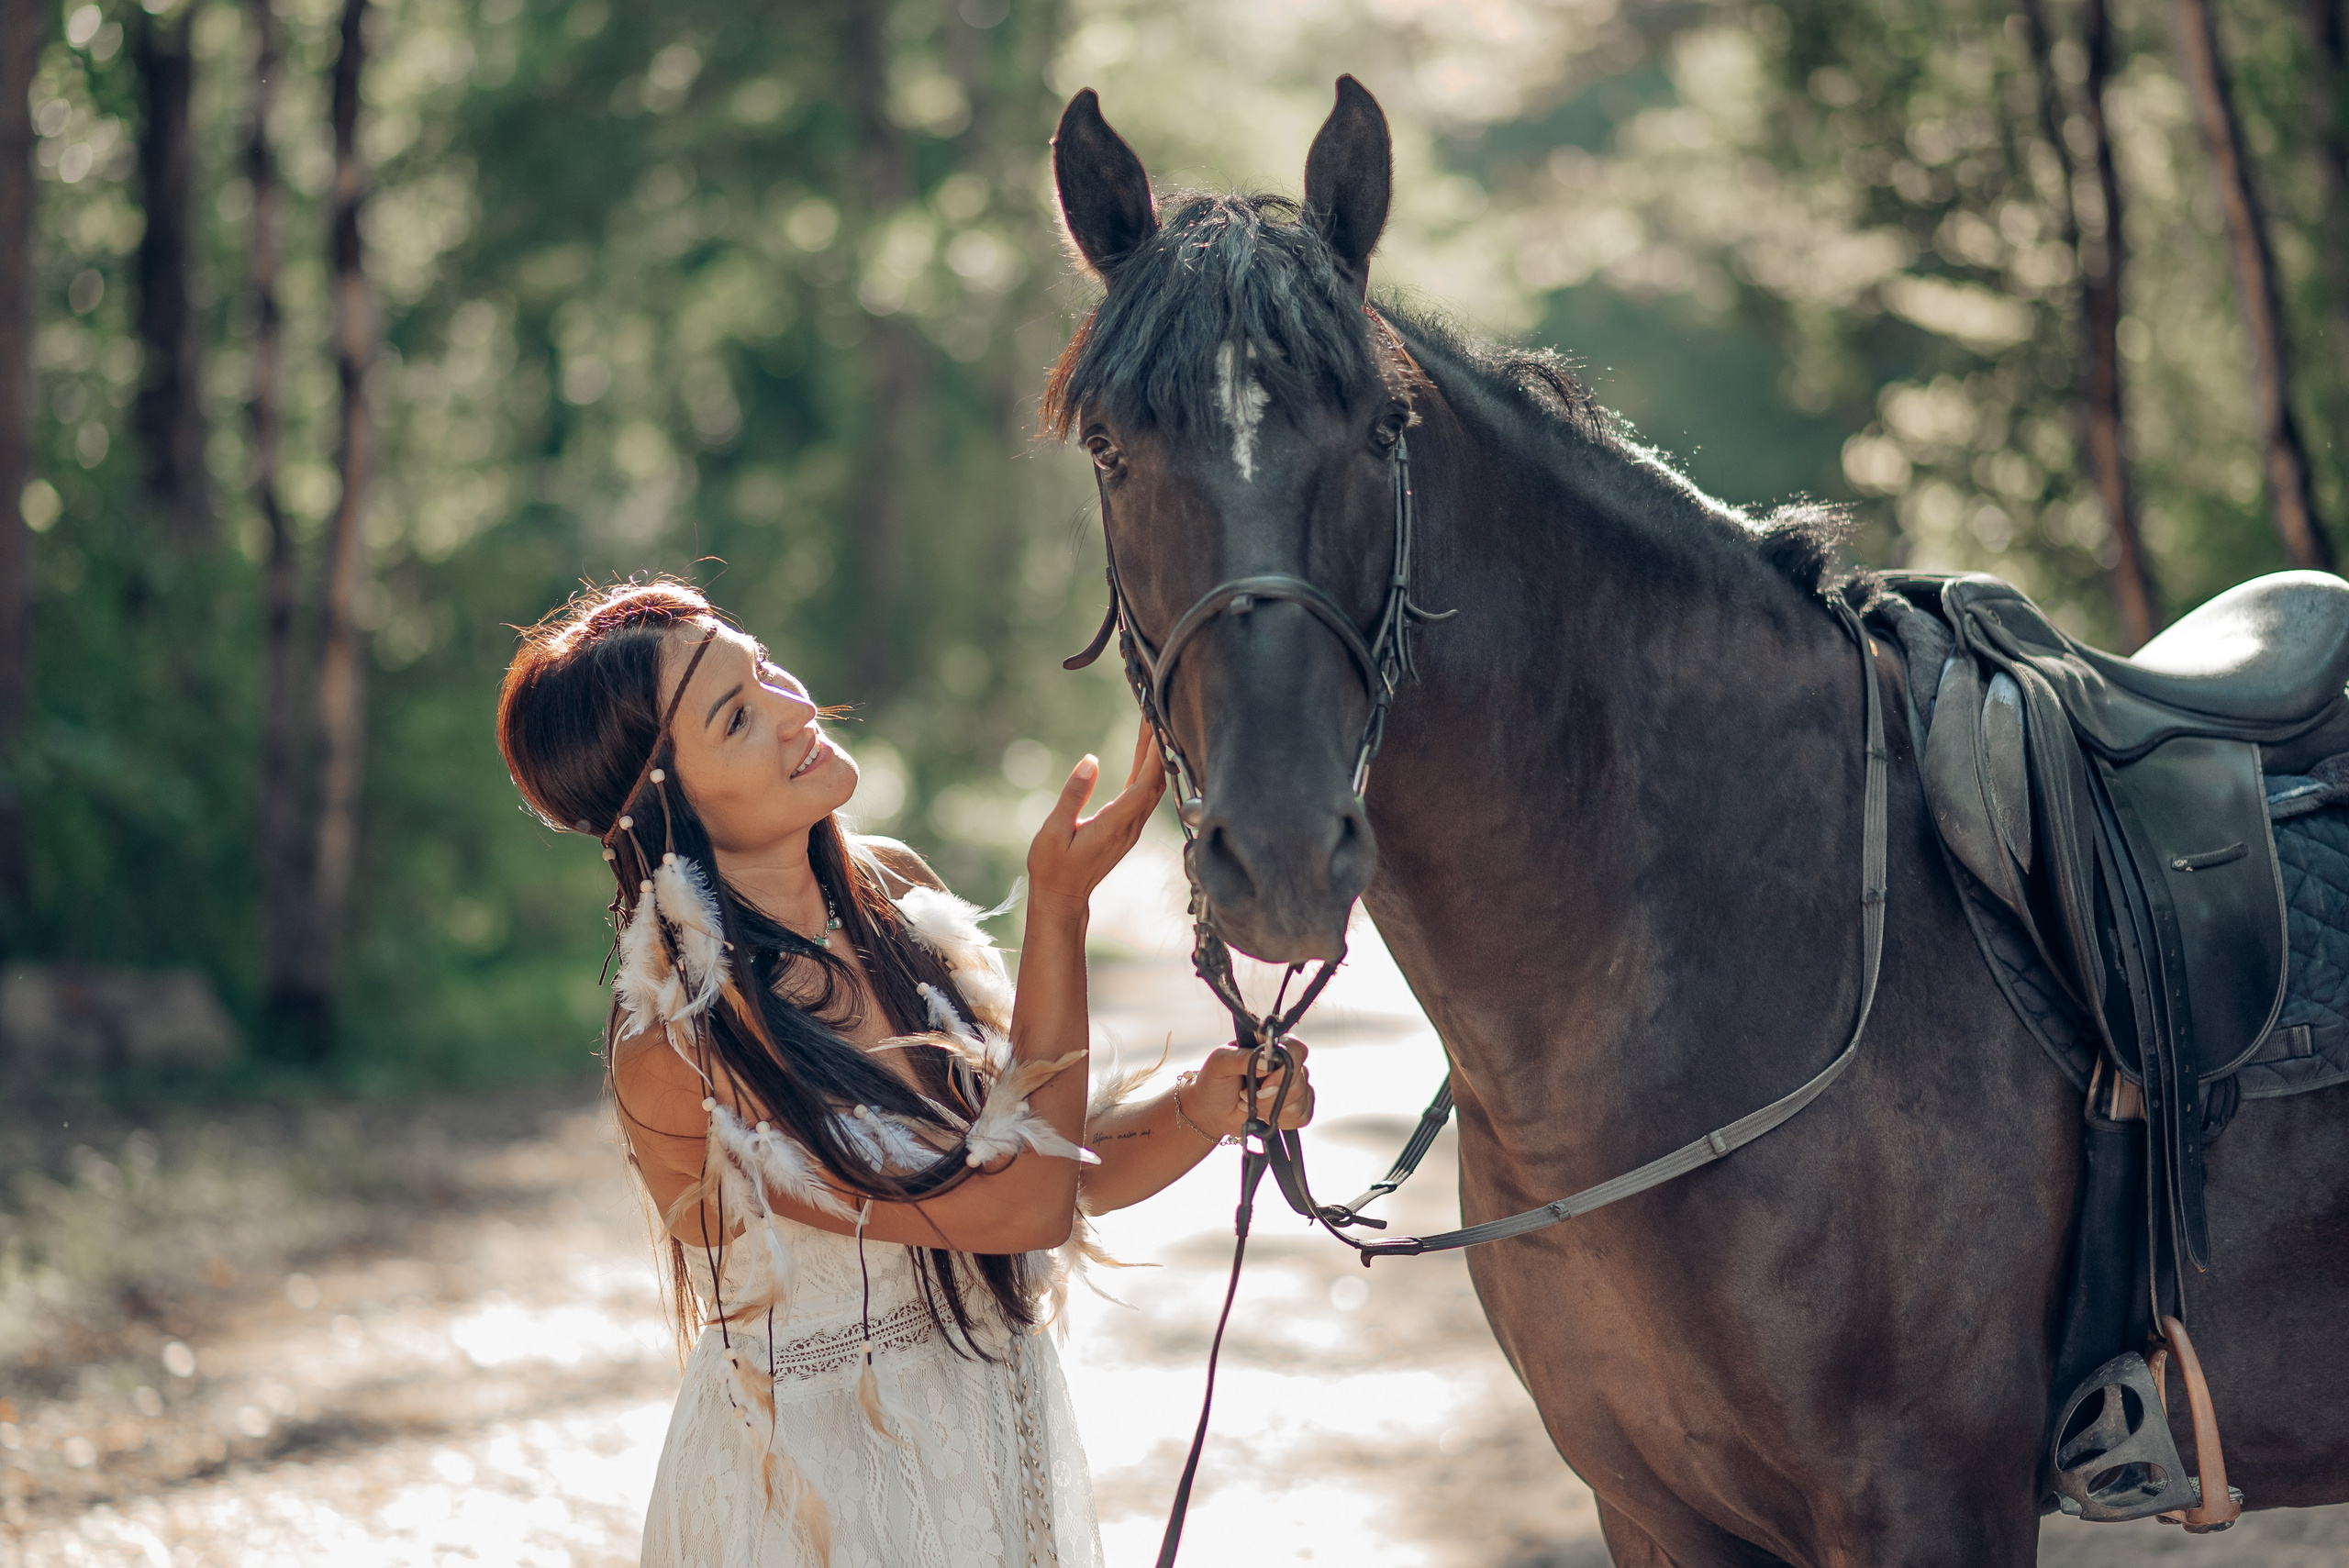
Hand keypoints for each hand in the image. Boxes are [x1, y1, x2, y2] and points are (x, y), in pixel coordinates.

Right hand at [1027, 722, 1166, 912]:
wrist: (1062, 896)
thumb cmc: (1053, 866)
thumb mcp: (1054, 831)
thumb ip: (1073, 796)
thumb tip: (1091, 761)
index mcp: (1114, 825)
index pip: (1143, 786)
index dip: (1153, 756)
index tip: (1156, 728)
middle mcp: (1129, 826)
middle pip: (1154, 782)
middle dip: (1157, 748)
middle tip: (1156, 714)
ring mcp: (1131, 828)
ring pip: (1152, 788)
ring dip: (1155, 757)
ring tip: (1152, 727)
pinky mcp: (1127, 828)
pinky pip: (1144, 795)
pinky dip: (1148, 771)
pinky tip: (1145, 754)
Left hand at [1181, 1037, 1314, 1137]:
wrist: (1211, 1111)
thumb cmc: (1214, 1081)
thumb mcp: (1220, 1062)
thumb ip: (1241, 1058)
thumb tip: (1266, 1063)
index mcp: (1271, 1047)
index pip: (1295, 1049)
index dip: (1285, 1067)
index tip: (1263, 1082)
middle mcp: (1286, 1064)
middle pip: (1299, 1078)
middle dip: (1270, 1095)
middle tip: (1246, 1095)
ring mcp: (1293, 1086)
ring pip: (1299, 1099)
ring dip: (1270, 1109)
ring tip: (1250, 1104)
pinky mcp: (1294, 1107)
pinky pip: (1302, 1115)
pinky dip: (1281, 1120)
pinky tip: (1263, 1116)